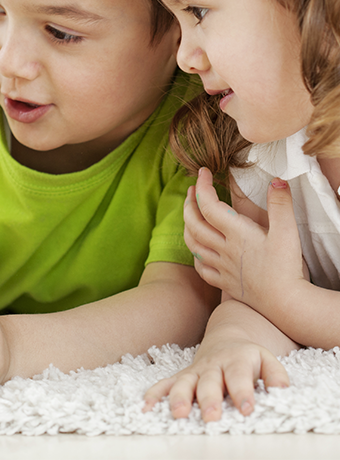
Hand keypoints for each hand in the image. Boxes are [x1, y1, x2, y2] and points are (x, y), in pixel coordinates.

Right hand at [143, 332, 288, 420]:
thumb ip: (275, 375)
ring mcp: (195, 371)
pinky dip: (155, 394)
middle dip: (208, 399)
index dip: (242, 392)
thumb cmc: (249, 357)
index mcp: (236, 361)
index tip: (246, 409)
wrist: (227, 339)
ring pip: (184, 383)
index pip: (239, 377)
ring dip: (180, 397)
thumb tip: (282, 390)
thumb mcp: (267, 360)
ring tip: (178, 413)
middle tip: (211, 416)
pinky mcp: (182, 376)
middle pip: (209, 382)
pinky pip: (165, 383)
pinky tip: (146, 406)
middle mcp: (212, 366)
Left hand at [184, 170, 304, 310]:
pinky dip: (196, 254)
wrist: (287, 305)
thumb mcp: (288, 232)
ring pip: (193, 244)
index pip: (209, 204)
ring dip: (187, 226)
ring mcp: (222, 267)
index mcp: (236, 233)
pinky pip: (201, 268)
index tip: (203, 172)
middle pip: (193, 222)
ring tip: (191, 214)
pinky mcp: (225, 284)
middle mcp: (224, 249)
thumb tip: (277, 181)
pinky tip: (199, 249)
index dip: (202, 186)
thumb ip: (281, 205)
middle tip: (193, 189)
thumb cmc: (288, 268)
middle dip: (189, 203)